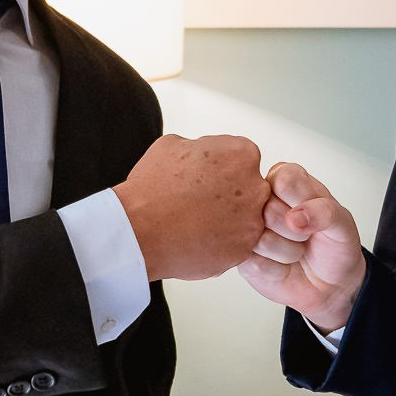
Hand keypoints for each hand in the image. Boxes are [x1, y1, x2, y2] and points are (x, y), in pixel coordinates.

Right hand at [115, 135, 267, 281]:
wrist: (140, 230)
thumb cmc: (152, 189)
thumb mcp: (173, 145)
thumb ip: (200, 147)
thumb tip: (200, 152)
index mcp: (242, 155)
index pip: (243, 158)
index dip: (222, 168)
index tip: (207, 178)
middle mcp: (255, 187)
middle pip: (250, 189)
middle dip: (229, 195)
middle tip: (201, 202)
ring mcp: (251, 222)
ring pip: (245, 219)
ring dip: (227, 221)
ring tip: (196, 223)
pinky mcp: (242, 250)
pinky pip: (236, 245)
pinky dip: (220, 244)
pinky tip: (198, 239)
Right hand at [238, 162, 364, 331]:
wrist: (329, 283)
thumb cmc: (333, 244)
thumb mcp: (342, 224)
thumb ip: (325, 212)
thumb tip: (294, 218)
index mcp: (284, 179)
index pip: (284, 179)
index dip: (300, 202)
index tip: (312, 214)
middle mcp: (261, 200)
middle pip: (268, 210)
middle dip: (296, 232)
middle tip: (305, 236)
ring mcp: (247, 228)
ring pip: (260, 240)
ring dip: (288, 253)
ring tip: (296, 250)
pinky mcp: (241, 256)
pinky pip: (255, 264)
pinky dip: (277, 270)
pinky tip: (283, 266)